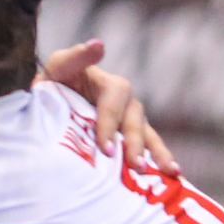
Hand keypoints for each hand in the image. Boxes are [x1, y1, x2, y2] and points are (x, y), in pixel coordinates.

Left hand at [43, 39, 177, 172]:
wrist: (50, 99)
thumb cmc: (56, 80)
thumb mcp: (60, 65)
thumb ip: (77, 56)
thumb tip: (98, 44)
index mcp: (110, 85)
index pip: (114, 104)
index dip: (110, 125)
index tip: (105, 148)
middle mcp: (126, 102)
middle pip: (135, 122)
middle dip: (136, 145)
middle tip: (136, 167)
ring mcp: (131, 121)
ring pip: (149, 136)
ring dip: (160, 154)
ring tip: (172, 173)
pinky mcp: (130, 136)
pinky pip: (148, 148)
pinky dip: (160, 162)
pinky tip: (173, 179)